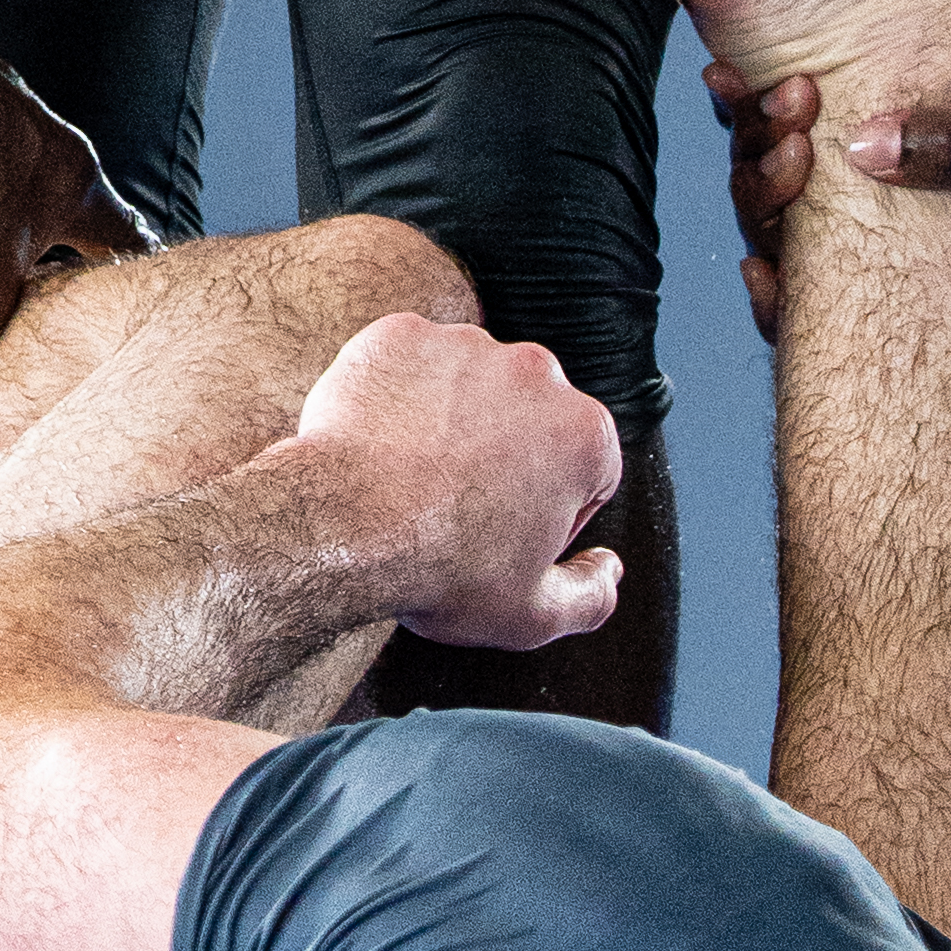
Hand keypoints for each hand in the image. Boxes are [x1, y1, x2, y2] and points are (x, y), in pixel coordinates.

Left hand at [291, 311, 626, 658]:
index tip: (505, 536)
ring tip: (412, 477)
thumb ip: (591, 595)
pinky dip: (397, 394)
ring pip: (469, 384)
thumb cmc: (440, 574)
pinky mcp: (401, 335)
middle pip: (530, 417)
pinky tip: (380, 443)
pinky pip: (408, 363)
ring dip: (452, 420)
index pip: (583, 470)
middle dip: (506, 455)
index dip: (547, 511)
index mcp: (585, 434)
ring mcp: (464, 346)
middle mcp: (536, 372)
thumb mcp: (533, 615)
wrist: (342, 531)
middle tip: (456, 507)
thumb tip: (609, 568)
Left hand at [710, 0, 950, 339]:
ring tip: (788, 94)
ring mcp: (844, 159)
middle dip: (765, 196)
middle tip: (794, 144)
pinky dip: (740, 100)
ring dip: (754, 141)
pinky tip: (727, 78)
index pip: (822, 314)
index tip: (763, 270)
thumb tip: (864, 150)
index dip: (777, 308)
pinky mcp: (829, 101)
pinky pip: (763, 116)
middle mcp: (867, 217)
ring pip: (763, 174)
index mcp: (910, 262)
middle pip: (777, 234)